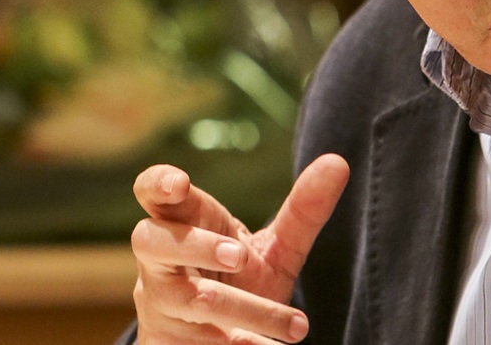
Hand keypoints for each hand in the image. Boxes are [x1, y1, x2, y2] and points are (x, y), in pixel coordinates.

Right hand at [130, 153, 349, 343]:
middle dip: (195, 245)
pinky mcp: (164, 344)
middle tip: (240, 257)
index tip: (180, 183)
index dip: (159, 183)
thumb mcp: (275, 248)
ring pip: (187, 300)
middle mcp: (160, 261)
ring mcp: (160, 304)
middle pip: (151, 241)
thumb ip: (303, 211)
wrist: (219, 339)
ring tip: (292, 325)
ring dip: (241, 310)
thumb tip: (338, 163)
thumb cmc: (241, 278)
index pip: (153, 192)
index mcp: (184, 222)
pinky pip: (190, 344)